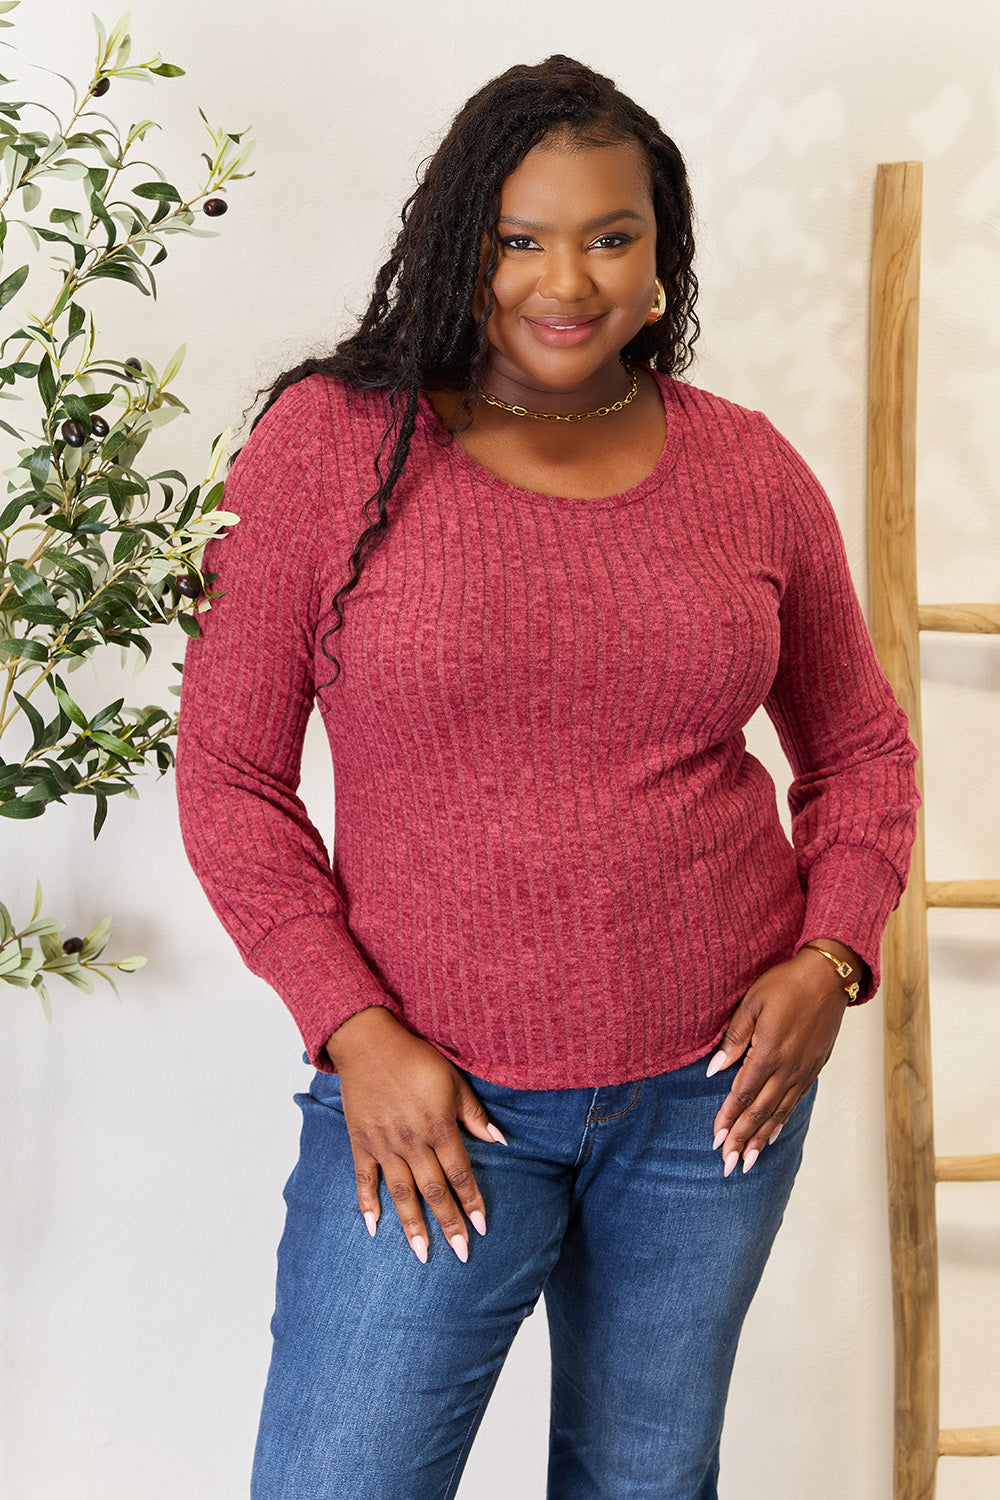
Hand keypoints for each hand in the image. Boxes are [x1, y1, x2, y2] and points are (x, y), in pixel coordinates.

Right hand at [325, 1006, 505, 1262]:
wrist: (368, 1042)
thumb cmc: (415, 1058)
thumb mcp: (453, 1081)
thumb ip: (475, 1116)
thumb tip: (501, 1141)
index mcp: (437, 1127)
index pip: (460, 1173)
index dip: (472, 1201)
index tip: (483, 1227)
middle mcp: (412, 1141)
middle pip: (434, 1191)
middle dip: (449, 1224)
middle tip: (461, 1253)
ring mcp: (384, 1144)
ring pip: (401, 1193)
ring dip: (413, 1226)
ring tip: (422, 1254)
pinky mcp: (360, 1142)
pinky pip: (364, 1179)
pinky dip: (367, 1204)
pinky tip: (375, 1228)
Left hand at [707, 941, 858, 1176]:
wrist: (828, 976)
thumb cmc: (786, 983)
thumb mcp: (752, 1002)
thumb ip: (734, 1038)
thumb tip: (714, 1070)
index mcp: (769, 1052)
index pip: (743, 1094)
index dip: (728, 1119)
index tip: (716, 1141)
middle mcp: (787, 1068)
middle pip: (760, 1112)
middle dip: (742, 1140)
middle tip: (728, 1165)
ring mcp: (803, 1070)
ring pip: (779, 1112)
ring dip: (761, 1138)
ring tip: (749, 1162)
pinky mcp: (814, 1067)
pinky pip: (795, 1102)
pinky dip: (782, 1121)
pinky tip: (773, 1135)